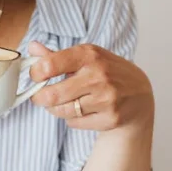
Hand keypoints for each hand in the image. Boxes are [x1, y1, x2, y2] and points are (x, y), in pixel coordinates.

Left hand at [28, 40, 153, 131]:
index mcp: (89, 55)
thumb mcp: (86, 57)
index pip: (49, 65)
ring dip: (56, 109)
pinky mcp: (111, 117)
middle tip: (40, 97)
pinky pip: (75, 123)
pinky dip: (72, 120)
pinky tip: (82, 111)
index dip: (35, 74)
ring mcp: (107, 98)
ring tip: (62, 103)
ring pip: (62, 111)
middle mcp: (99, 75)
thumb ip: (56, 56)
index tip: (36, 77)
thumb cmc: (106, 72)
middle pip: (51, 95)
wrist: (139, 94)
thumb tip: (32, 47)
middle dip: (39, 98)